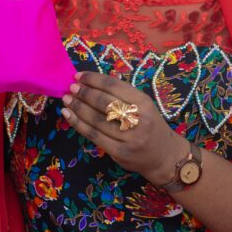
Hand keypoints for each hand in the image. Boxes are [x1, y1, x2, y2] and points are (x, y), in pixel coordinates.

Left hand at [60, 72, 187, 185]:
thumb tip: (91, 83)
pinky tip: (68, 115)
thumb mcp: (143, 106)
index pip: (114, 86)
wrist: (164, 156)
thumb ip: (122, 95)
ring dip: (78, 107)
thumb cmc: (150, 126)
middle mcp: (138, 119)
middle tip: (71, 87)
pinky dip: (78, 124)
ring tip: (67, 99)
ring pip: (96, 119)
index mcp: (144, 103)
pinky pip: (94, 135)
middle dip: (84, 93)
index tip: (78, 75)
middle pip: (104, 103)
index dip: (93, 79)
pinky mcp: (119, 152)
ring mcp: (128, 137)